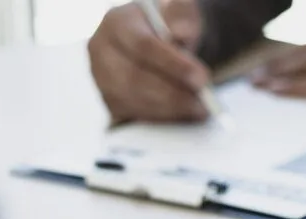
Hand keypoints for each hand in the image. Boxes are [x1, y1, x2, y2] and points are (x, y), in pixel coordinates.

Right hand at [89, 1, 210, 122]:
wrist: (160, 42)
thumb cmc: (170, 25)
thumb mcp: (180, 13)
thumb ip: (181, 18)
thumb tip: (181, 35)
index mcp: (116, 21)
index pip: (142, 45)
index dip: (173, 65)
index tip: (201, 79)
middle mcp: (101, 50)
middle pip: (135, 78)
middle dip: (173, 94)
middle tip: (203, 102)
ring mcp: (101, 78)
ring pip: (133, 101)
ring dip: (169, 110)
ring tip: (199, 110)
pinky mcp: (110, 101)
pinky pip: (134, 115)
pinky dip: (161, 118)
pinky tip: (183, 115)